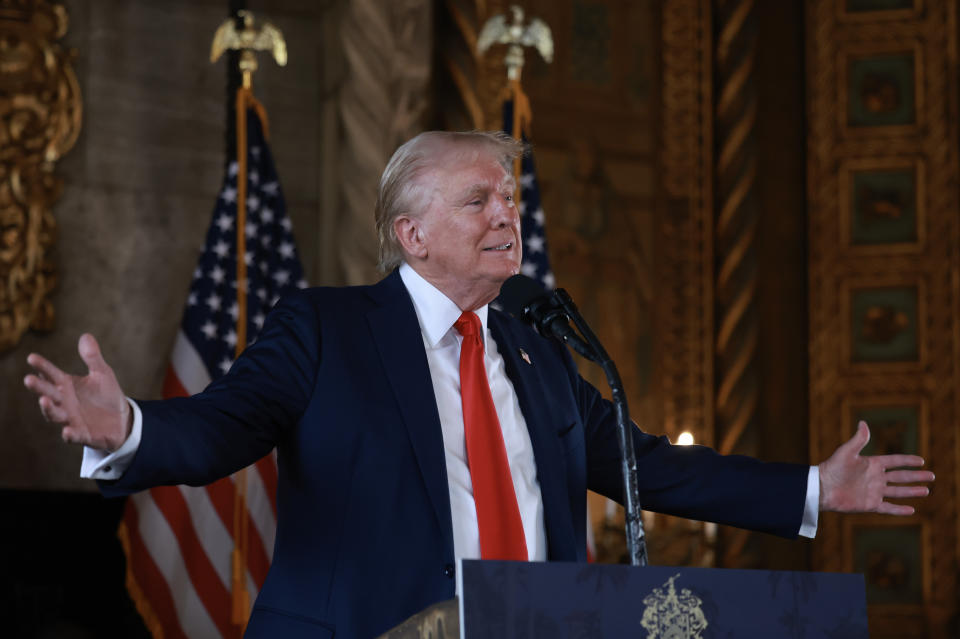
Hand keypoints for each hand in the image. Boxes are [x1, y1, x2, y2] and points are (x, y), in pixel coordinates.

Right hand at [24, 333, 131, 451]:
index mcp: (67, 386)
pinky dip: (69, 434)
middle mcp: (64, 402)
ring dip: (48, 409)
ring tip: (43, 400)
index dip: (42, 366)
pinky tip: (66, 430)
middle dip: (39, 388)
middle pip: (48, 393)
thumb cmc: (107, 395)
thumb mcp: (102, 373)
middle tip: (29, 379)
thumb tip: (85, 335)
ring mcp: (71, 419)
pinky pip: (74, 436)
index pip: (51, 374)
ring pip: (55, 414)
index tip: (32, 357)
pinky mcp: (82, 434)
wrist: (122, 420)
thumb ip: (92, 357)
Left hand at [819, 421, 933, 514]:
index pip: (894, 461)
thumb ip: (858, 439)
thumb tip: (863, 422)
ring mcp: (873, 492)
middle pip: (900, 477)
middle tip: (932, 476)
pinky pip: (888, 508)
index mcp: (871, 464)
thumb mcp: (847, 451)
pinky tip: (912, 509)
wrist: (822, 488)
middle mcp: (875, 478)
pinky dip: (899, 510)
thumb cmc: (832, 468)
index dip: (907, 461)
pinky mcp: (870, 505)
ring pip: (898, 492)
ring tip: (926, 491)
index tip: (921, 461)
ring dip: (912, 491)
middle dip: (916, 477)